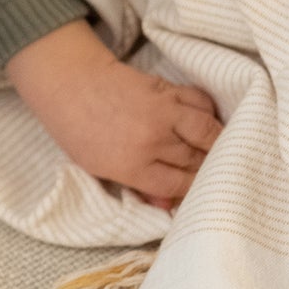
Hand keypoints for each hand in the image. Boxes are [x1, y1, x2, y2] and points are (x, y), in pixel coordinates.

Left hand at [5, 19, 221, 207]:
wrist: (69, 81)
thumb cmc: (77, 129)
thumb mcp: (98, 167)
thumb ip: (137, 186)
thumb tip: (169, 206)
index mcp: (130, 165)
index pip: (178, 185)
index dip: (192, 190)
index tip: (197, 190)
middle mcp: (151, 140)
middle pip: (196, 161)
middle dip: (207, 169)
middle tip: (214, 172)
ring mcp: (162, 112)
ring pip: (208, 132)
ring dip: (218, 142)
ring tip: (220, 149)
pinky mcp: (167, 89)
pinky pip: (201, 102)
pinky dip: (208, 112)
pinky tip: (205, 121)